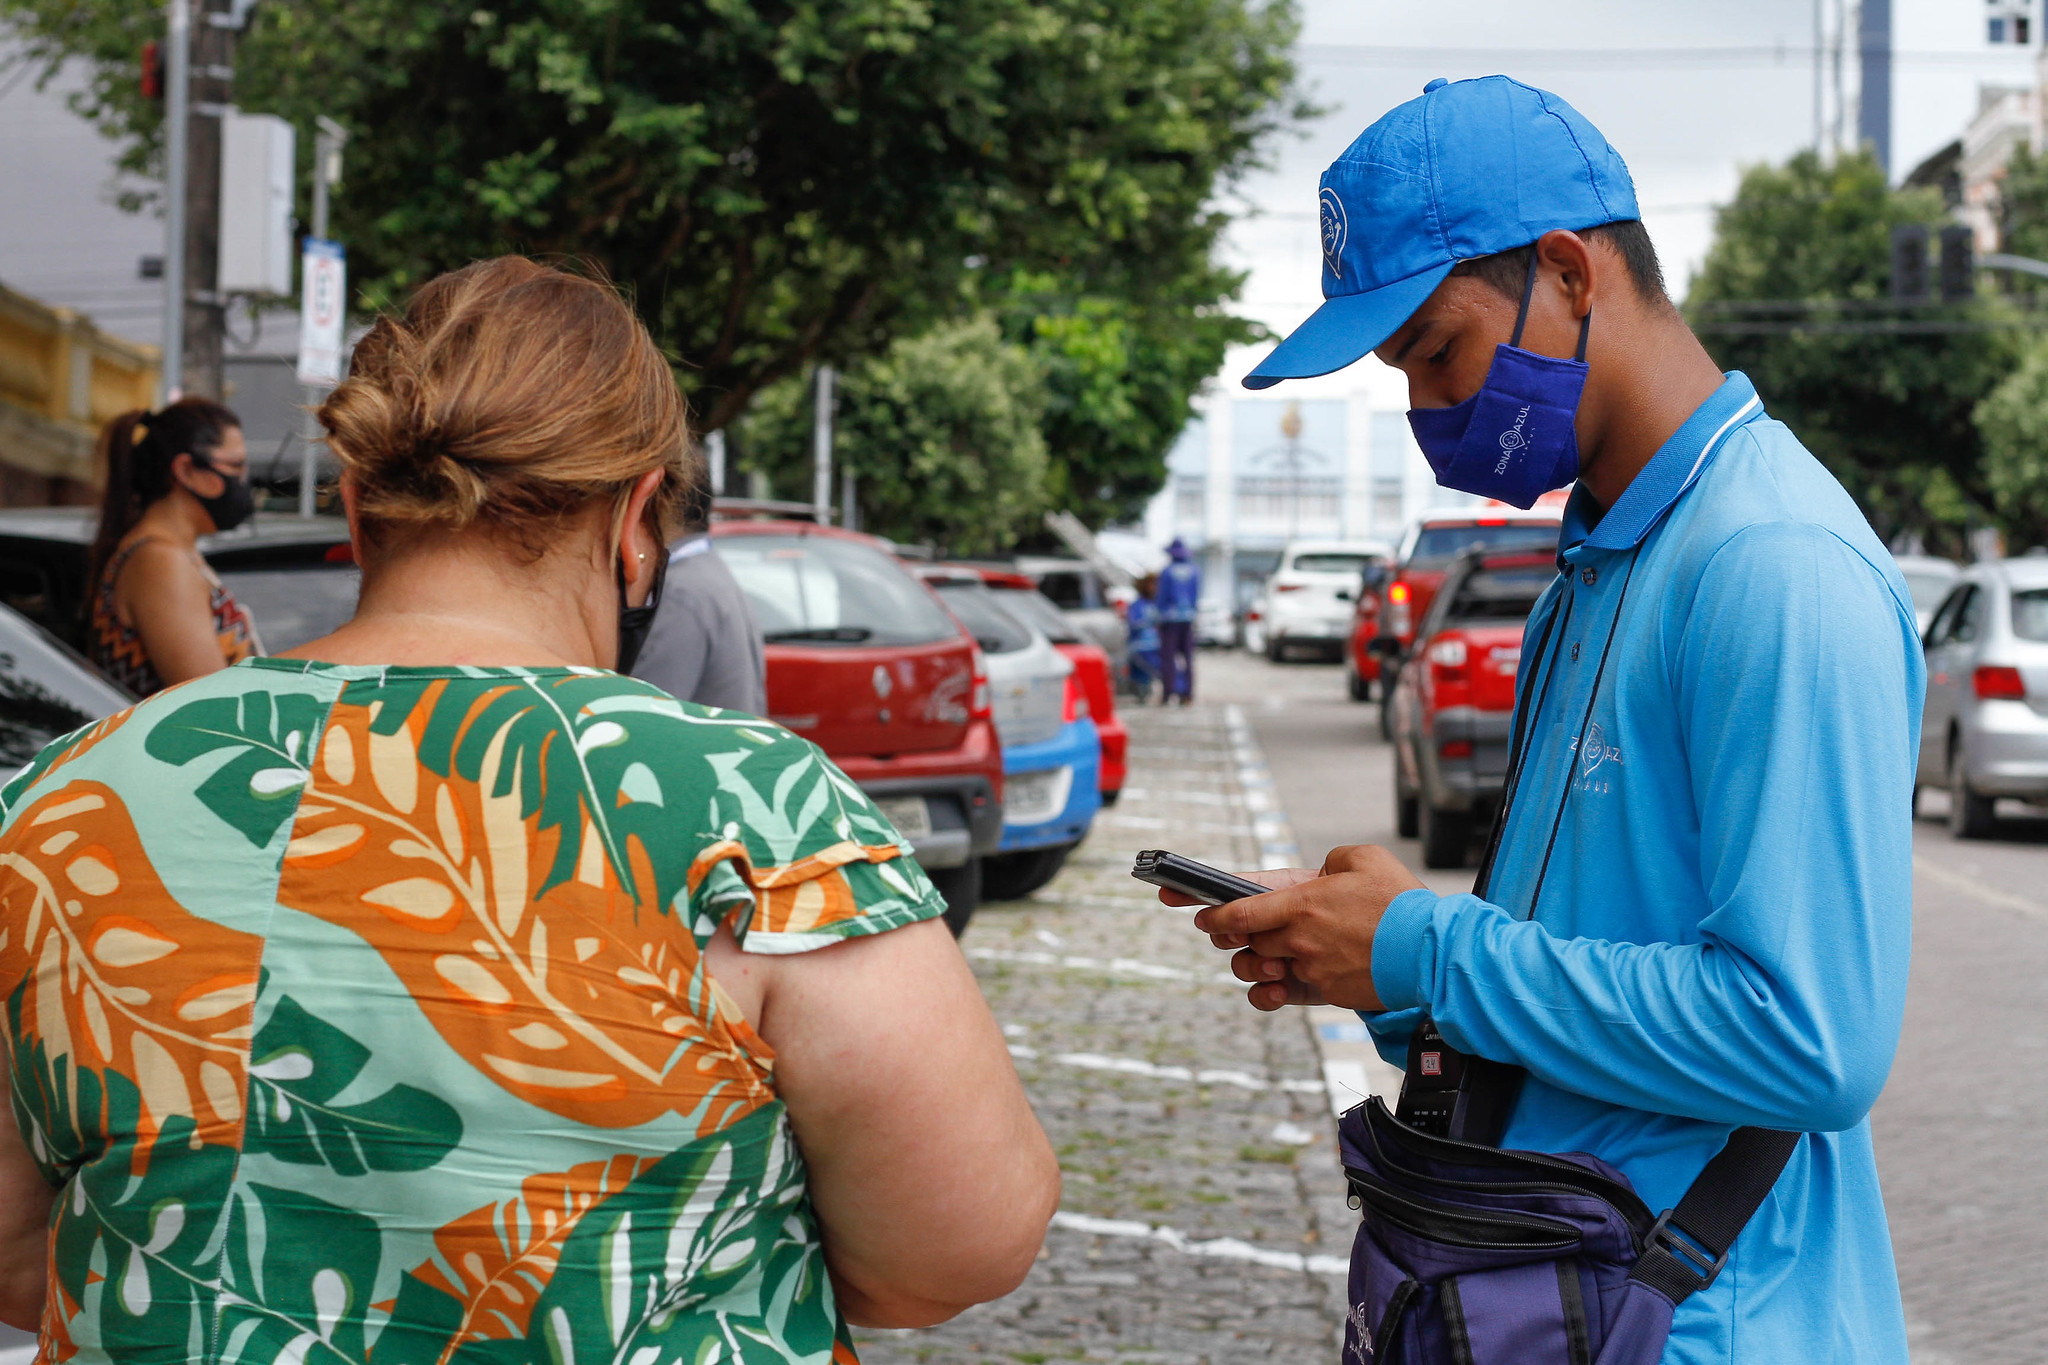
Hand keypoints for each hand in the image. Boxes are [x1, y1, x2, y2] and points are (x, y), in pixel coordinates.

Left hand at [1187, 845, 1424, 1012]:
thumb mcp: (1365, 858)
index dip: (1214, 914)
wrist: (1434, 953)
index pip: (1241, 911)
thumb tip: (1318, 874)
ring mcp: (1312, 969)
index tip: (1200, 914)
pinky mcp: (1327, 992)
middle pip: (1249, 941)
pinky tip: (1284, 982)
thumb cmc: (1401, 903)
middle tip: (1235, 929)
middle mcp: (1300, 939)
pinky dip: (1282, 987)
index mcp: (1302, 903)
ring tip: (1270, 953)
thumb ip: (1331, 861)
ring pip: (1265, 967)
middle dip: (1237, 936)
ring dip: (1258, 961)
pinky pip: (1290, 991)